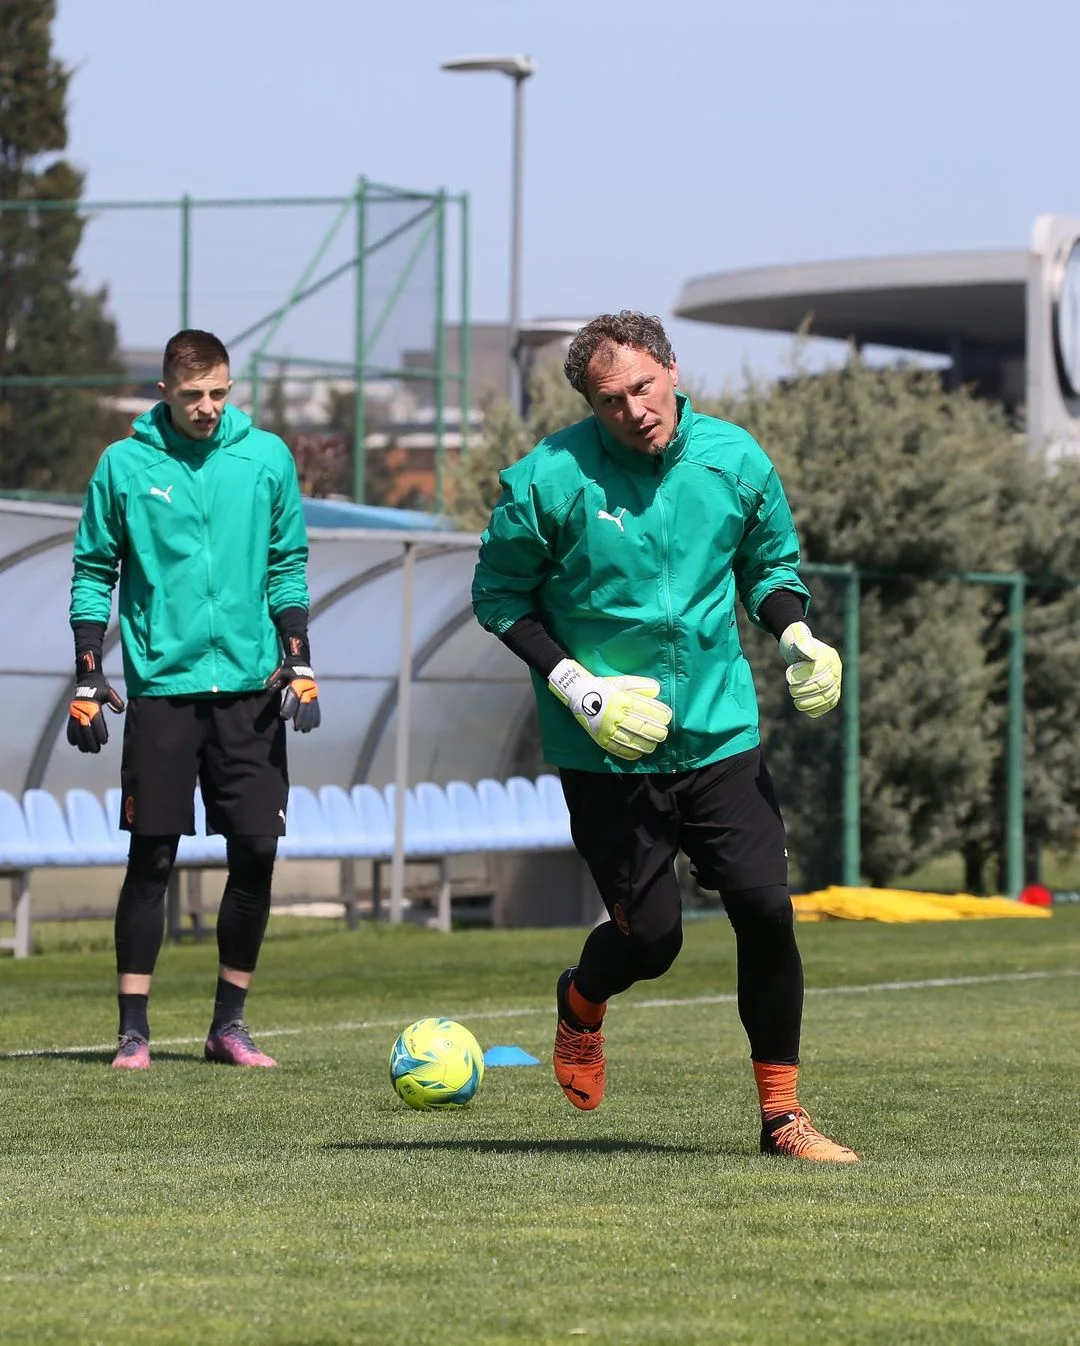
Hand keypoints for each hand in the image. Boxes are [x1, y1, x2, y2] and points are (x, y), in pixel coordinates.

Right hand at [66, 657, 125, 752]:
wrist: (87, 680)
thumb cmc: (100, 688)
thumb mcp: (109, 692)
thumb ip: (115, 701)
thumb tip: (121, 709)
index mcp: (92, 706)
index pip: (96, 722)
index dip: (99, 733)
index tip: (104, 741)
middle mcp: (81, 710)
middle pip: (85, 730)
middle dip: (90, 741)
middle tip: (96, 750)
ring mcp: (74, 713)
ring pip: (76, 731)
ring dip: (81, 741)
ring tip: (86, 750)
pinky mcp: (71, 714)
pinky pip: (69, 727)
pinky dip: (71, 736)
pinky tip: (75, 744)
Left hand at [266, 656, 320, 731]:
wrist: (301, 665)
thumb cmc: (288, 670)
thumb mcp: (281, 671)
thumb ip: (274, 678)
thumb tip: (267, 685)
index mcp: (298, 683)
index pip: (294, 696)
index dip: (290, 707)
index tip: (285, 717)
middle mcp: (307, 689)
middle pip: (305, 705)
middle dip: (301, 717)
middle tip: (297, 728)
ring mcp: (313, 693)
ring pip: (312, 708)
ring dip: (309, 720)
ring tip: (305, 730)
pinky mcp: (315, 696)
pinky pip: (317, 708)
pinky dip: (316, 717)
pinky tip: (314, 726)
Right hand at [548, 659, 671, 760]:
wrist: (578, 695)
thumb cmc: (603, 687)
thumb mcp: (621, 682)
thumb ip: (639, 685)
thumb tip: (657, 690)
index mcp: (621, 700)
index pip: (644, 709)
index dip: (658, 715)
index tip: (667, 717)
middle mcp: (614, 715)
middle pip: (640, 727)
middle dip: (655, 732)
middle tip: (664, 733)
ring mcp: (607, 729)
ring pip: (631, 740)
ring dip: (645, 744)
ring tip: (654, 745)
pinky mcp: (600, 739)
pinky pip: (617, 749)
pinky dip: (630, 753)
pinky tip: (639, 753)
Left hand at [779, 621, 841, 717]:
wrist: (807, 655)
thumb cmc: (801, 648)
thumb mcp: (800, 643)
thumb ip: (801, 645)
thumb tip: (801, 646)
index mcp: (829, 656)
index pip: (819, 669)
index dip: (804, 675)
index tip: (790, 679)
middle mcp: (836, 670)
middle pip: (824, 684)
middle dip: (806, 689)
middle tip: (791, 691)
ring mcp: (837, 682)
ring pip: (828, 696)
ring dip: (811, 702)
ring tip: (797, 703)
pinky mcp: (835, 692)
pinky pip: (831, 703)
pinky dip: (819, 708)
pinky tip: (807, 711)